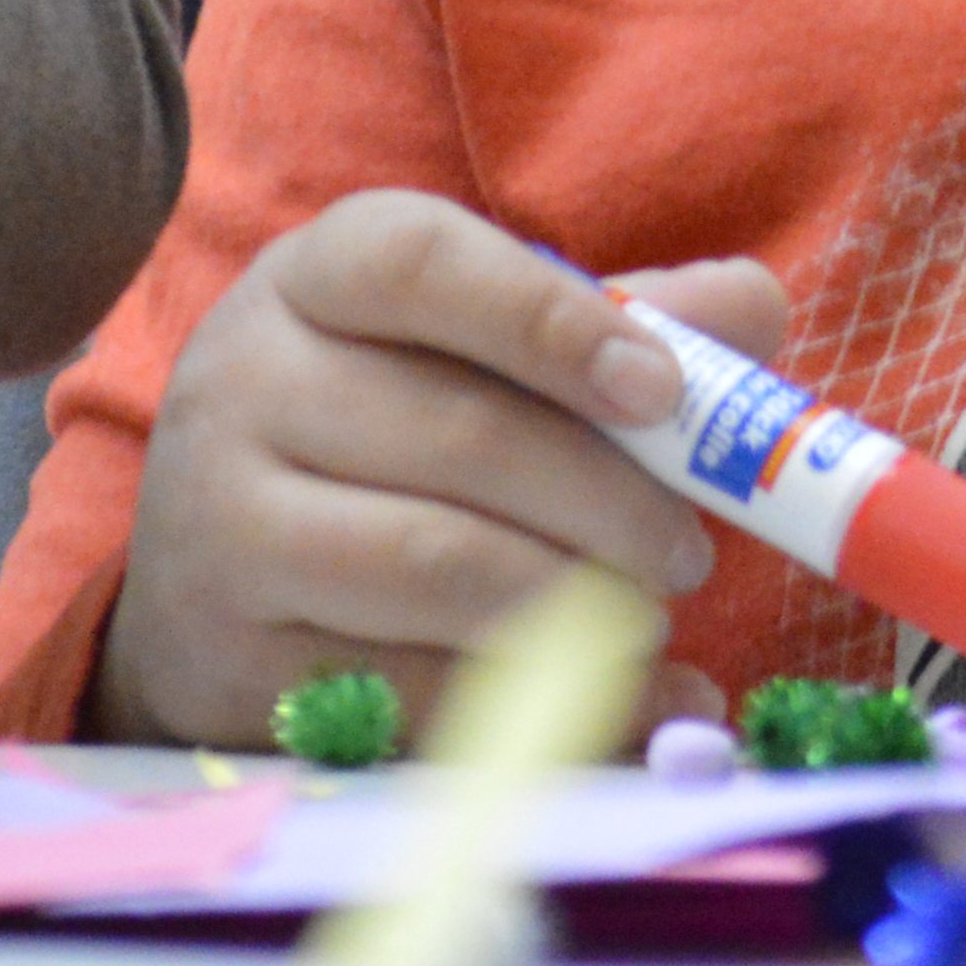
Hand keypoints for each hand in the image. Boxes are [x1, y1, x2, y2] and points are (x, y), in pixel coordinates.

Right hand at [97, 186, 792, 747]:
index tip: (663, 392)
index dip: (555, 323)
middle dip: (608, 499)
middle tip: (690, 553)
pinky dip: (528, 700)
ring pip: (432, 562)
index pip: (426, 264)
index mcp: (319, 276)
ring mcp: (218, 524)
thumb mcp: (480, 346)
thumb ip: (623, 318)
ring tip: (646, 619)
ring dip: (572, 601)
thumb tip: (754, 311)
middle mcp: (244, 382)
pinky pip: (405, 682)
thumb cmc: (390, 429)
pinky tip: (610, 697)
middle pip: (459, 432)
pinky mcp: (229, 658)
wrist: (211, 576)